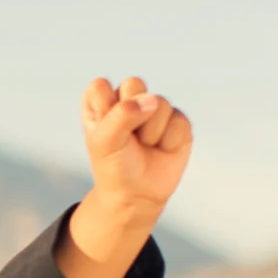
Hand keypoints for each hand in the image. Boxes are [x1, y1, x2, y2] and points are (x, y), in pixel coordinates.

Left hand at [81, 75, 192, 214]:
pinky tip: (161, 149)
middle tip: (126, 138)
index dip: (103, 109)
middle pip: (133, 83)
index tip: (103, 132)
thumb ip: (121, 115)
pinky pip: (177, 120)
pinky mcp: (177, 120)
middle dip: (129, 115)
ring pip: (158, 102)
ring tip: (144, 146)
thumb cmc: (114, 166)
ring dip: (149, 132)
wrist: (137, 194)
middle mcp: (128, 100)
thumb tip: (153, 100)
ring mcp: (155, 108)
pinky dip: (168, 140)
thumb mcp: (104, 142)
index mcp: (101, 102)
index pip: (100, 86)